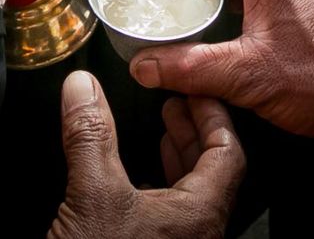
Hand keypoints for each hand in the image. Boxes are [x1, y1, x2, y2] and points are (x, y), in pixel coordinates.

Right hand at [47, 72, 242, 238]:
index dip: (213, 116)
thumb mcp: (92, 194)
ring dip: (176, 161)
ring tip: (158, 134)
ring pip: (192, 198)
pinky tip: (133, 184)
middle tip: (174, 105)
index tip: (194, 90)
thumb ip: (92, 137)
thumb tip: (84, 89)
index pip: (229, 154)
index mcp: (200, 216)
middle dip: (192, 133)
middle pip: (213, 175)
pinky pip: (171, 219)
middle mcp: (199, 236)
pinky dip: (158, 189)